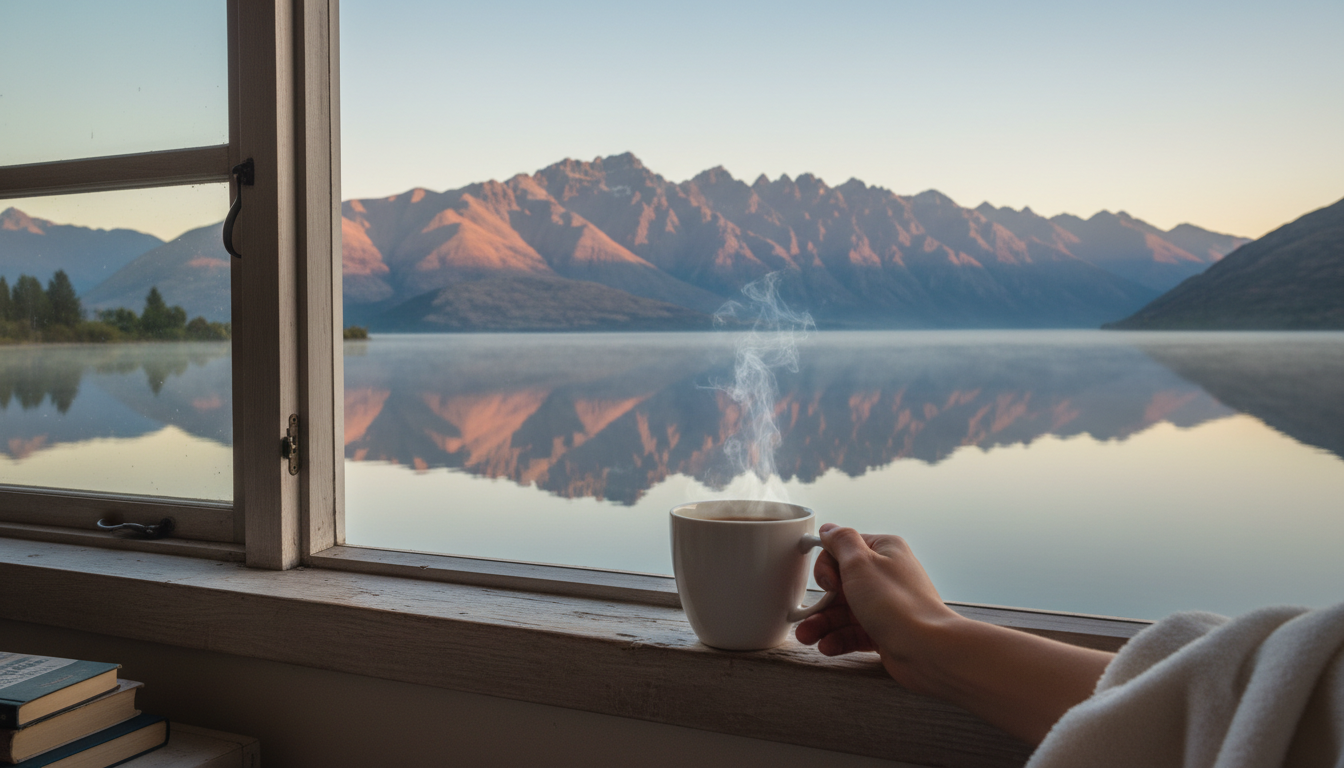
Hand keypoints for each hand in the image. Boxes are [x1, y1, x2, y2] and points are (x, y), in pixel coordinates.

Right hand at [796, 523, 963, 695]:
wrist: (927, 649)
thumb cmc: (897, 605)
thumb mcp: (860, 563)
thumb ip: (841, 542)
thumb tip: (829, 529)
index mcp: (884, 551)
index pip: (844, 549)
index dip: (827, 566)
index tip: (828, 583)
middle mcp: (885, 575)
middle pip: (841, 583)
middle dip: (821, 602)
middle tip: (808, 616)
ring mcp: (885, 604)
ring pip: (845, 611)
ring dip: (823, 624)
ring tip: (809, 637)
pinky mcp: (885, 630)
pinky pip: (855, 632)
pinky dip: (838, 638)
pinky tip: (827, 646)